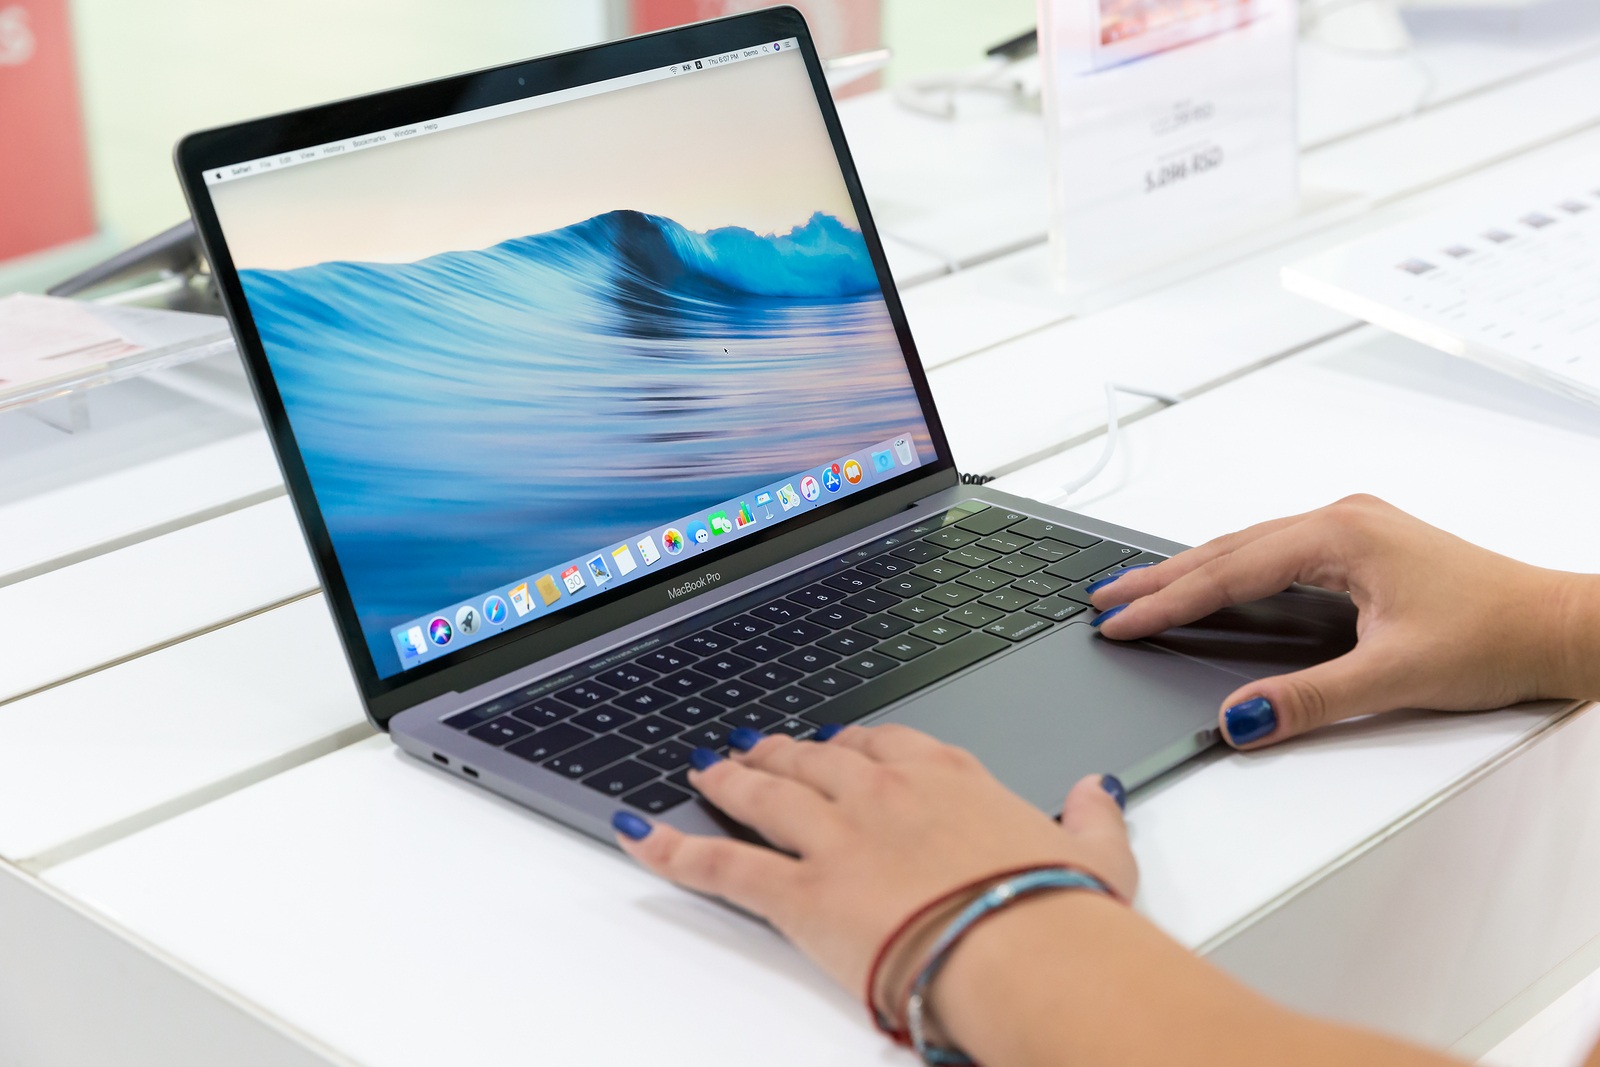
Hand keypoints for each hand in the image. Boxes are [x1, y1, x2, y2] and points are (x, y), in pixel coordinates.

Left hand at [615, 724, 1134, 1013]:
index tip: (843, 747)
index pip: (888, 744)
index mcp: (948, 779)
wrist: (1026, 950)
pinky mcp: (802, 891)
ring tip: (705, 772)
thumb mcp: (1095, 854)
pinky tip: (644, 839)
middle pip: (815, 760)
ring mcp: (838, 837)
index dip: (855, 745)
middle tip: (758, 748)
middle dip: (782, 753)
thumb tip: (1097, 792)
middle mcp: (884, 794)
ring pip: (765, 793)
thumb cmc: (1057, 911)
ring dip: (730, 781)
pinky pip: (724, 864)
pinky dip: (677, 850)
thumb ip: (1089, 816)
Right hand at [1090, 494, 1588, 748]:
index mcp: (1340, 536)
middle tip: (1102, 599)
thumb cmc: (1497, 637)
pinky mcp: (1362, 544)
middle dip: (1159, 577)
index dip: (1166, 603)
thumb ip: (1309, 700)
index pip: (1228, 572)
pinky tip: (1209, 581)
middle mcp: (1340, 520)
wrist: (1562, 626)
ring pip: (1246, 546)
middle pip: (1226, 549)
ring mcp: (1352, 528)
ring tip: (1137, 591)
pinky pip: (1272, 549)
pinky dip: (1228, 568)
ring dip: (1189, 570)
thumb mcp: (1394, 678)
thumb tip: (1239, 717)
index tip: (1118, 622)